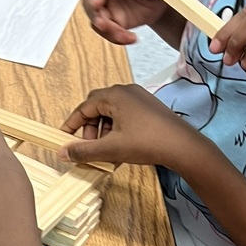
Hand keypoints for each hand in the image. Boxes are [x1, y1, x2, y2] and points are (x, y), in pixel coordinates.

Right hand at [59, 84, 204, 171]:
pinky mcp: (148, 109)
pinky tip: (119, 151)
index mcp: (114, 95)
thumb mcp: (110, 149)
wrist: (181, 146)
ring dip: (103, 134)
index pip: (84, 107)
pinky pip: (124, 117)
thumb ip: (84, 151)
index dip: (72, 124)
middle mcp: (126, 92)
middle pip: (97, 109)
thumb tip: (64, 152)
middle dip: (89, 130)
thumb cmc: (148, 142)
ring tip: (105, 154)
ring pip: (111, 114)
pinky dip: (117, 132)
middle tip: (88, 148)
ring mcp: (139, 99)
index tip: (65, 138)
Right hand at [83, 0, 174, 44]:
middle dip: (97, 15)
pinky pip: (106, 32)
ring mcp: (106, 5)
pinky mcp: (110, 20)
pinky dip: (117, 38)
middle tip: (104, 26)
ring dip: (110, 31)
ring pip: (97, 20)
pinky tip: (131, 38)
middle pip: (92, 2)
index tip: (96, 3)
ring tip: (128, 37)